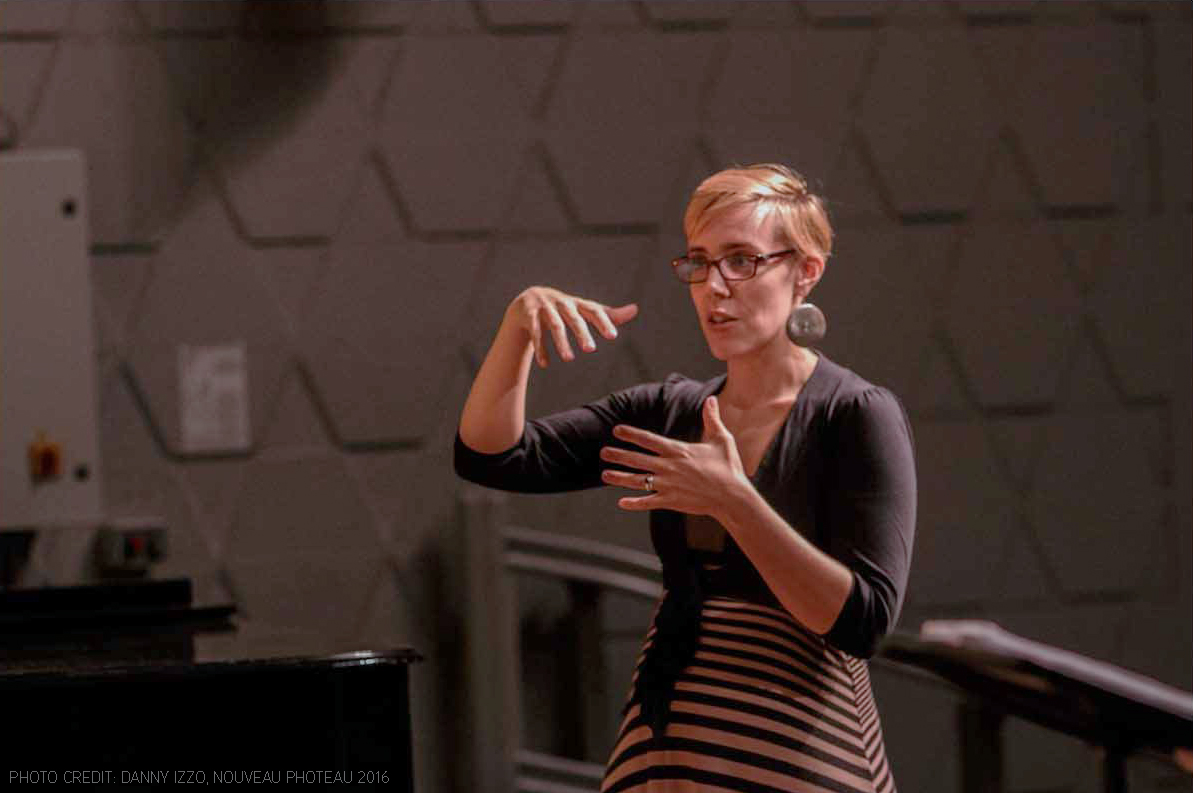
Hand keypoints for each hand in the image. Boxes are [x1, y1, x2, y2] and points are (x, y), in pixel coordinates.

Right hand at [505, 287, 637, 367]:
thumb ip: (608, 314)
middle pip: (573, 318)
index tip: (613, 336)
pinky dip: (540, 348)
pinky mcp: (529, 315)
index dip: (603, 322)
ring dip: (561, 342)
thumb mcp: (584, 311)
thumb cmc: (563, 310)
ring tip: (569, 359)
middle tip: (591, 349)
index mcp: (577, 303)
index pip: (593, 310)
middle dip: (582, 333)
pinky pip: (535, 333)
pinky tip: (545, 364)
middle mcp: (562, 302)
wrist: (526, 303)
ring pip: (554, 326)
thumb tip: (635, 309)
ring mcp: (544, 307)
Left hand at [599, 396, 749, 519]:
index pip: (649, 440)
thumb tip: (711, 398)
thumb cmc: (729, 467)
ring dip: (620, 477)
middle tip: (603, 452)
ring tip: (605, 474)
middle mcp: (669, 467)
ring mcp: (668, 485)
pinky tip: (622, 503)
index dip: (631, 434)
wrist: (733, 497)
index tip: (617, 430)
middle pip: (638, 459)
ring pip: (638, 481)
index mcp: (679, 451)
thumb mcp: (721, 439)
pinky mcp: (671, 501)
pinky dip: (634, 503)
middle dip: (618, 454)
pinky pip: (648, 502)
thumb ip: (712, 418)